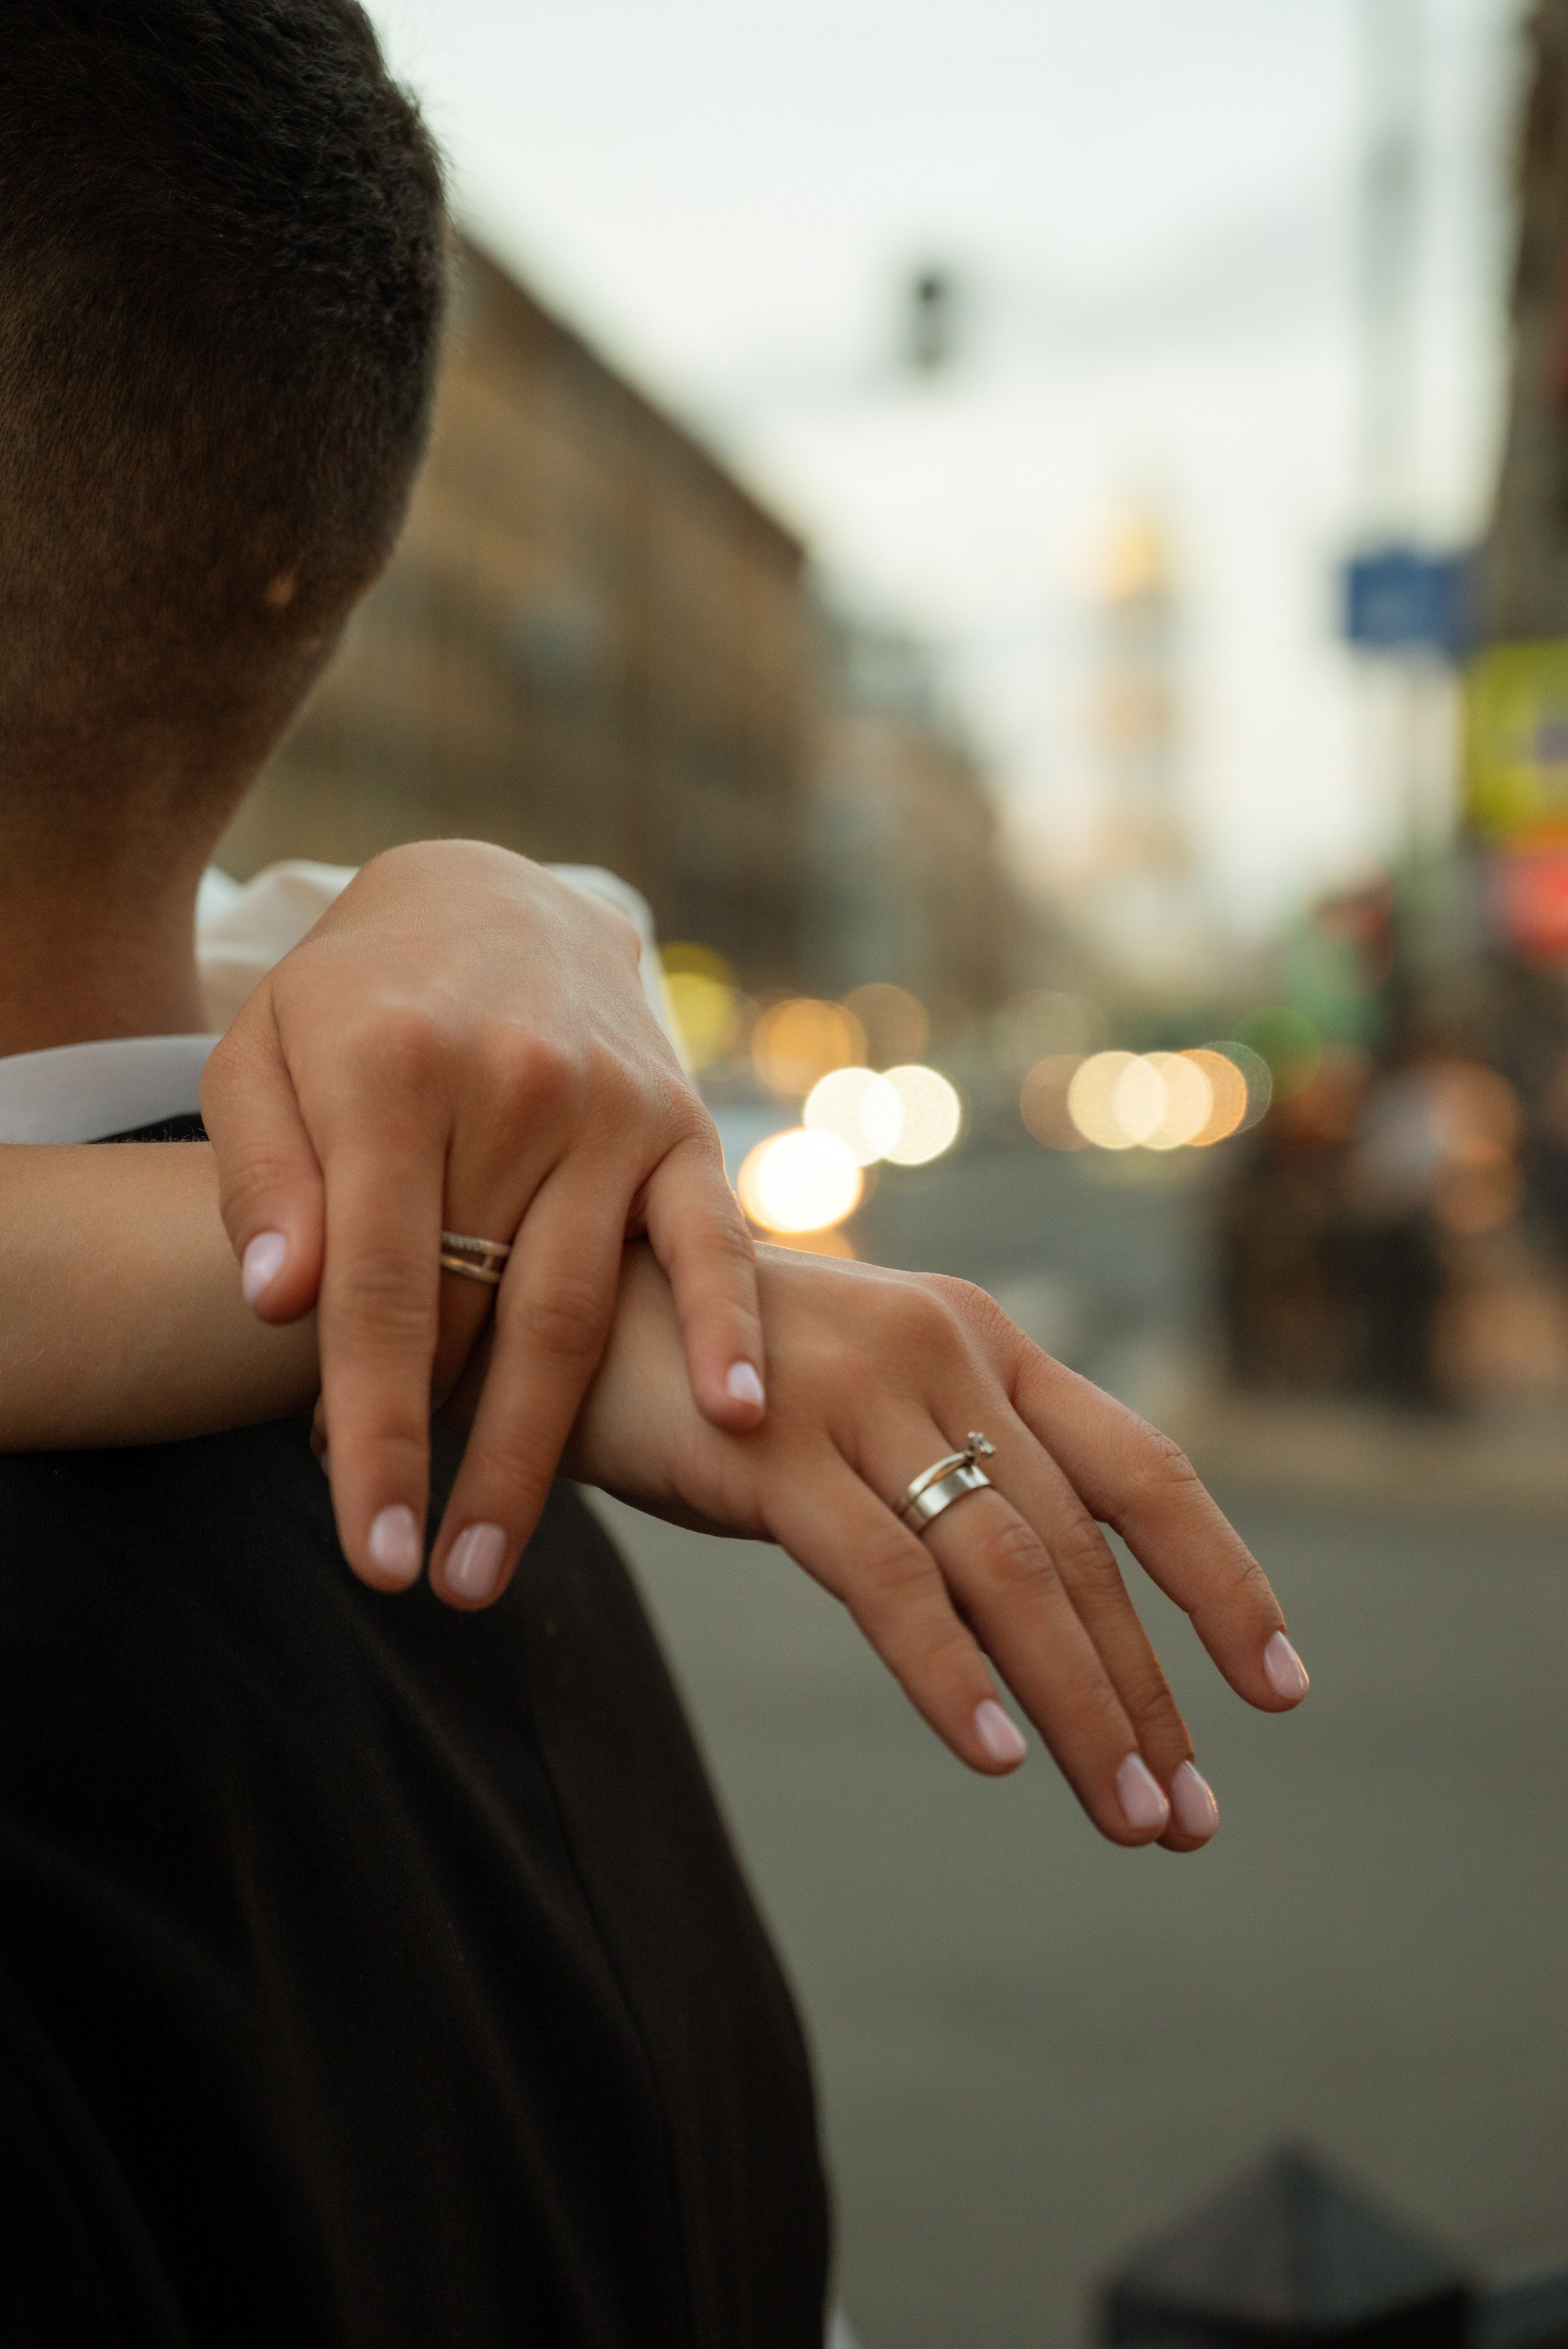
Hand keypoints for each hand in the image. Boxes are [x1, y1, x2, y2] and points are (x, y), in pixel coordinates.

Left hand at [198, 841, 762, 1601]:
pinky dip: (729, 1324)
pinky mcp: (682, 1123)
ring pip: (582, 1306)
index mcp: (396, 1074)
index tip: (369, 1544)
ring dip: (545, 1444)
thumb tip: (281, 1303)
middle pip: (485, 1317)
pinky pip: (712, 1239)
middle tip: (432, 1585)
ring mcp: (613, 1108)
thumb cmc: (354, 999)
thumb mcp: (261, 1052)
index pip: (381, 1285)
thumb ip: (262, 1175)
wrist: (490, 895)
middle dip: (458, 1464)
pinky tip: (739, 1414)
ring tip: (500, 1561)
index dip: (373, 1425)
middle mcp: (517, 1090)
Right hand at [556, 1244, 1307, 1852]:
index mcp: (986, 1344)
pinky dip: (948, 1673)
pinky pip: (886, 1577)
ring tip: (1129, 1816)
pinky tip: (992, 1757)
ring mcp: (864, 1396)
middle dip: (1147, 1692)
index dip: (1221, 1581)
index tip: (1278, 1689)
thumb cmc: (725, 1369)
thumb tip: (1053, 1609)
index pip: (1141, 1471)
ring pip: (1006, 1572)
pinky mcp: (774, 1450)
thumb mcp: (871, 1400)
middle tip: (1188, 1816)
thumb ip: (958, 1467)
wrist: (564, 1298)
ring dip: (1080, 1707)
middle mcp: (946, 1357)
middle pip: (1080, 1551)